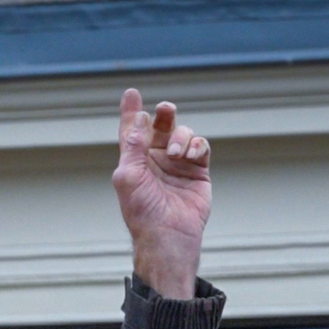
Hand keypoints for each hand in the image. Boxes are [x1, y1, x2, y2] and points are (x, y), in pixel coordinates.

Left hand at [112, 88, 210, 300]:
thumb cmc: (142, 211)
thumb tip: (139, 119)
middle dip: (164, 114)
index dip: (131, 111)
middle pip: (161, 125)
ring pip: (182, 133)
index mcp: (135, 160)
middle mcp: (156, 159)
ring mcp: (178, 164)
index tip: (132, 93)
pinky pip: (200, 146)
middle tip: (165, 110)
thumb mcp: (128, 177)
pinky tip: (189, 155)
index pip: (132, 130)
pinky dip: (196, 145)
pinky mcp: (198, 171)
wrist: (169, 235)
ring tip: (174, 153)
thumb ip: (132, 147)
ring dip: (179, 137)